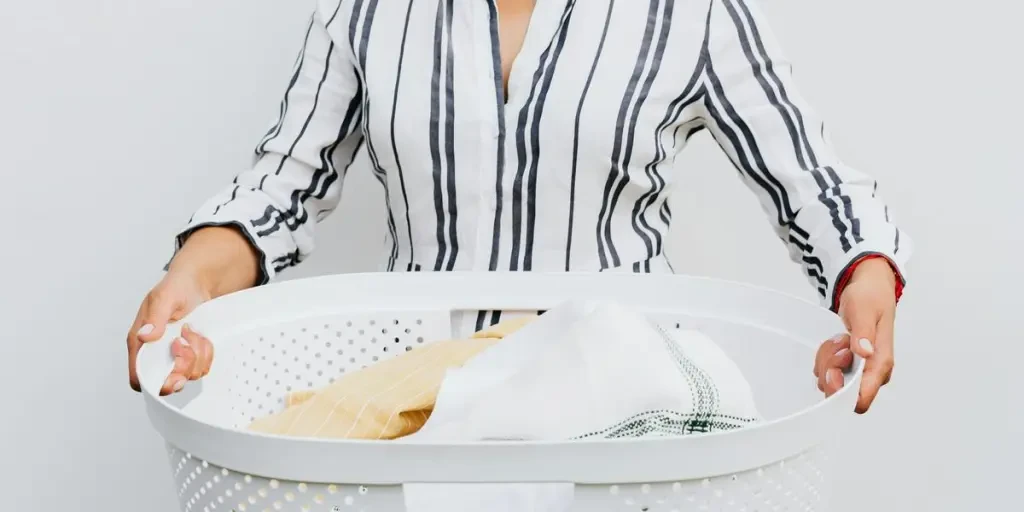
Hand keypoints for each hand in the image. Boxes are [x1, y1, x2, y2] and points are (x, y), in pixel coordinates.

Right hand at [127, 269, 214, 394]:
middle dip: (183, 365)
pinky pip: (203, 366)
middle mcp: (156, 354)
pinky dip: (207, 352)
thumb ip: (155, 318)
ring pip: (189, 374)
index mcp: (140, 344)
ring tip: (192, 331)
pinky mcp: (192, 355)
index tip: (173, 367)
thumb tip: (144, 336)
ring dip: (197, 353)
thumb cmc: (176, 287)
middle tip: (185, 341)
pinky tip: (202, 336)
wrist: (198, 283)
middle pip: (168, 382)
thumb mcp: (164, 298)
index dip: (155, 382)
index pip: (139, 378)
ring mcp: (175, 356)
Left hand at [813, 257, 897, 412]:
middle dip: (830, 368)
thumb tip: (865, 353)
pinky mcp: (849, 366)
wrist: (869, 288)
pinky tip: (835, 341)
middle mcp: (872, 373)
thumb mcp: (864, 310)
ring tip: (839, 337)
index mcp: (881, 363)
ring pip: (831, 382)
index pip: (861, 399)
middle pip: (841, 393)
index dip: (841, 390)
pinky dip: (824, 357)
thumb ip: (863, 332)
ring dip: (826, 360)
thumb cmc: (870, 298)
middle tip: (838, 342)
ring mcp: (859, 371)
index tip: (834, 369)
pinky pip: (827, 371)